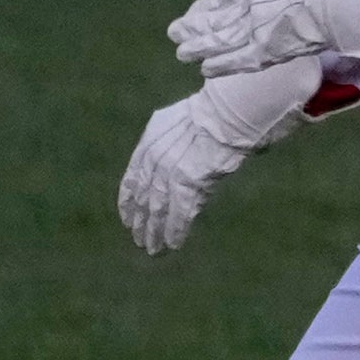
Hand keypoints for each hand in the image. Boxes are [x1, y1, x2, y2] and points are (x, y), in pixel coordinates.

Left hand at [118, 62, 324, 255]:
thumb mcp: (183, 123)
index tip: (128, 219)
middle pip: (144, 197)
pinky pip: (179, 213)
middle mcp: (154, 158)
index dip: (129, 202)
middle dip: (142, 222)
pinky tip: (173, 244)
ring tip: (154, 249)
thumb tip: (177, 167)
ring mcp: (170, 170)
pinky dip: (176, 230)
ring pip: (158, 209)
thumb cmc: (217, 113)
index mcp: (149, 142)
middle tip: (141, 241)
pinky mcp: (188, 182)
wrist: (231, 110)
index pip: (132, 178)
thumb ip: (173, 147)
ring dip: (155, 232)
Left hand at [167, 0, 359, 73]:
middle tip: (174, 35)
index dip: (204, 8)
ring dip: (199, 48)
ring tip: (182, 54)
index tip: (190, 14)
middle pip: (215, 21)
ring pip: (220, 43)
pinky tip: (205, 71)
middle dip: (194, 29)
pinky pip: (238, 62)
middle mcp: (248, 10)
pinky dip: (220, 66)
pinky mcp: (267, 53)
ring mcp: (256, 33)